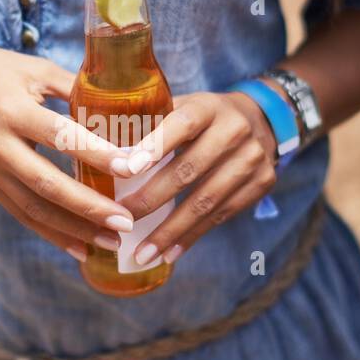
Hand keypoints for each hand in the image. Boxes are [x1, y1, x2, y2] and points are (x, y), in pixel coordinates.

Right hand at [0, 40, 135, 259]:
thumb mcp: (35, 69)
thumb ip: (76, 88)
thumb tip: (124, 106)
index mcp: (11, 110)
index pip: (60, 136)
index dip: (96, 153)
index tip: (131, 167)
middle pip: (46, 184)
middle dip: (88, 207)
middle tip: (125, 222)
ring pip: (34, 209)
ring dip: (74, 230)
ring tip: (112, 242)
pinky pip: (22, 215)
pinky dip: (53, 234)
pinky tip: (82, 248)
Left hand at [115, 91, 279, 265]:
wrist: (261, 120)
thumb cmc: (203, 117)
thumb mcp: (182, 106)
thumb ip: (148, 122)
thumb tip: (96, 147)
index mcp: (208, 107)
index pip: (182, 124)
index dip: (154, 147)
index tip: (124, 171)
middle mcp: (235, 131)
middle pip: (189, 170)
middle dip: (151, 199)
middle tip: (120, 220)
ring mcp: (253, 159)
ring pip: (207, 201)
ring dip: (171, 231)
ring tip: (143, 253)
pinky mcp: (262, 183)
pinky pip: (223, 216)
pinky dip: (193, 237)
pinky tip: (170, 253)